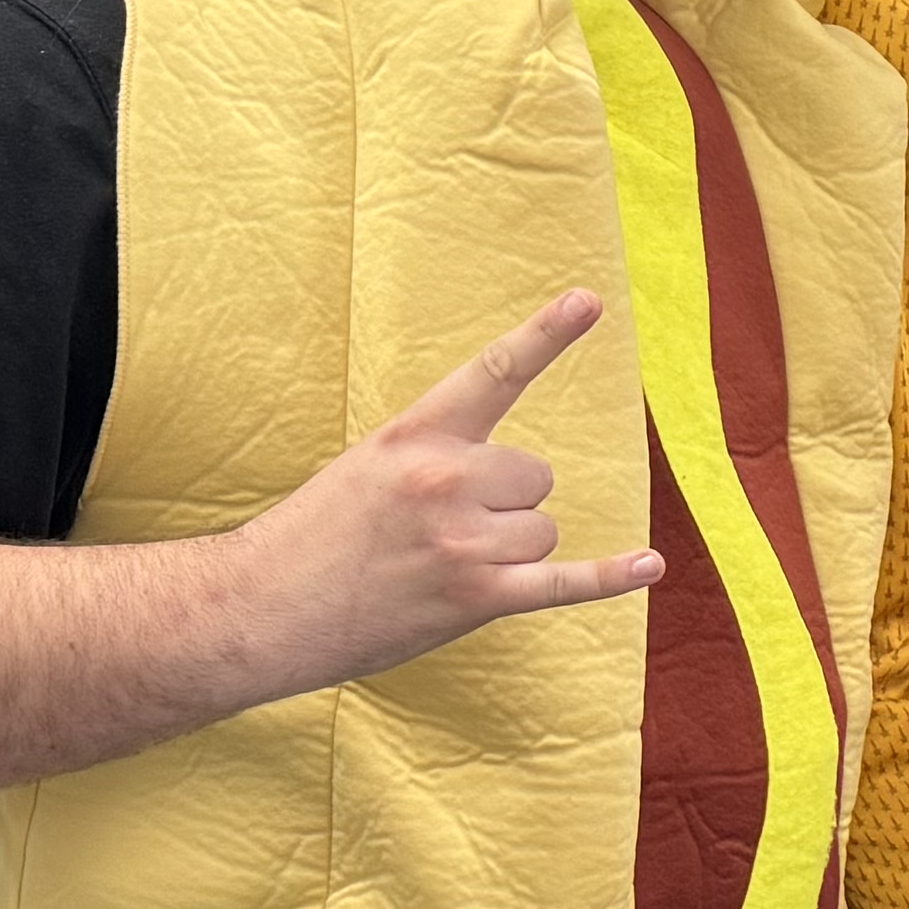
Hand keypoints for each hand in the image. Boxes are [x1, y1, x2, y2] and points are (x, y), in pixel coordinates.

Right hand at [222, 291, 659, 698]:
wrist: (260, 608)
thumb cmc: (313, 537)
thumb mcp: (366, 466)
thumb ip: (436, 457)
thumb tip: (512, 481)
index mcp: (415, 436)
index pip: (493, 372)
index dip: (545, 334)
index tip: (589, 300)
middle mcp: (446, 479)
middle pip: (535, 477)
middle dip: (504, 503)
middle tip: (439, 532)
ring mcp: (464, 540)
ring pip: (542, 531)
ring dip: (508, 552)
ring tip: (439, 567)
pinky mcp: (476, 598)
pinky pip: (563, 583)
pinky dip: (609, 578)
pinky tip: (649, 567)